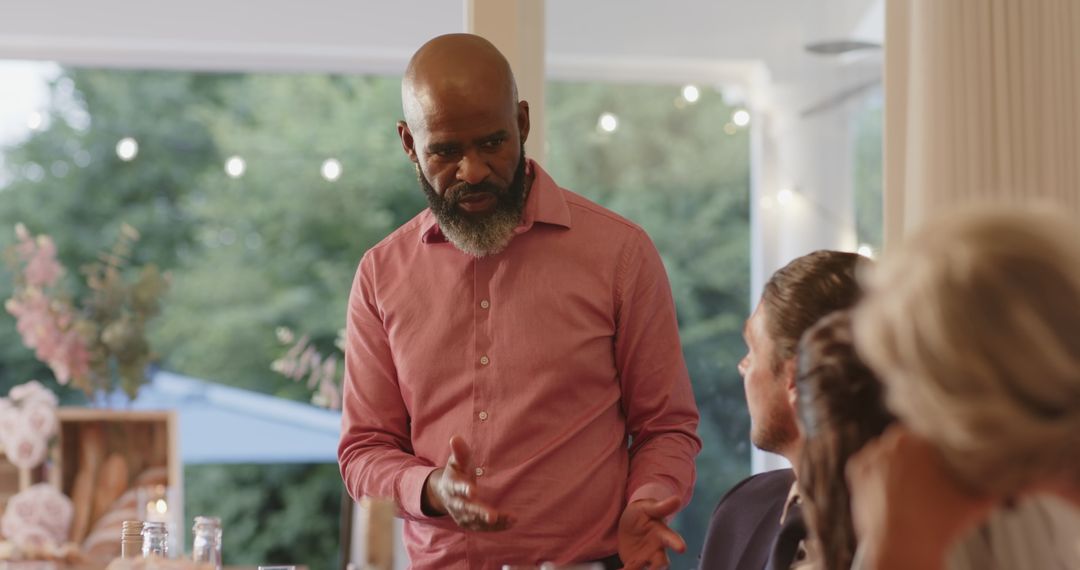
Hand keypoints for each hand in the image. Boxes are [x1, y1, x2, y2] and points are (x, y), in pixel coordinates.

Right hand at [422, 436, 513, 530]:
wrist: (444, 493)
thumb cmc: (456, 473)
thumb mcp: (456, 461)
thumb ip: (459, 451)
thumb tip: (455, 438)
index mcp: (451, 485)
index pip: (456, 488)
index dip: (464, 489)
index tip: (472, 491)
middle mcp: (455, 503)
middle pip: (466, 509)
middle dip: (479, 512)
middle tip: (492, 516)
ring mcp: (462, 515)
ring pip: (476, 521)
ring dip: (492, 522)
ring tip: (510, 519)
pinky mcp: (470, 523)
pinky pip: (483, 527)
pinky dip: (498, 526)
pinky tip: (512, 521)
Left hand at [617, 496, 685, 569]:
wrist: (629, 524)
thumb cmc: (642, 514)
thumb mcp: (648, 508)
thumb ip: (661, 507)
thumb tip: (677, 499)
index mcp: (662, 534)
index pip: (672, 539)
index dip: (677, 544)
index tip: (682, 548)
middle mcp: (658, 550)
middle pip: (662, 562)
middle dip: (658, 567)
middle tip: (652, 569)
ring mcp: (647, 559)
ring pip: (649, 569)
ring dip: (640, 569)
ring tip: (629, 568)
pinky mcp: (635, 565)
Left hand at [846, 426, 995, 569]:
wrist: (902, 546)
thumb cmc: (942, 523)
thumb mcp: (982, 498)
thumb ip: (998, 477)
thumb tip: (1015, 468)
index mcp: (924, 437)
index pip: (937, 430)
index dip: (946, 445)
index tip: (948, 458)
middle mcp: (894, 439)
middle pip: (912, 439)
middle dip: (922, 453)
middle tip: (933, 475)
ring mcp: (872, 453)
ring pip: (890, 450)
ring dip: (899, 461)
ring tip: (914, 486)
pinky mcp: (855, 469)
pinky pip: (869, 462)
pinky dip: (879, 472)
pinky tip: (894, 487)